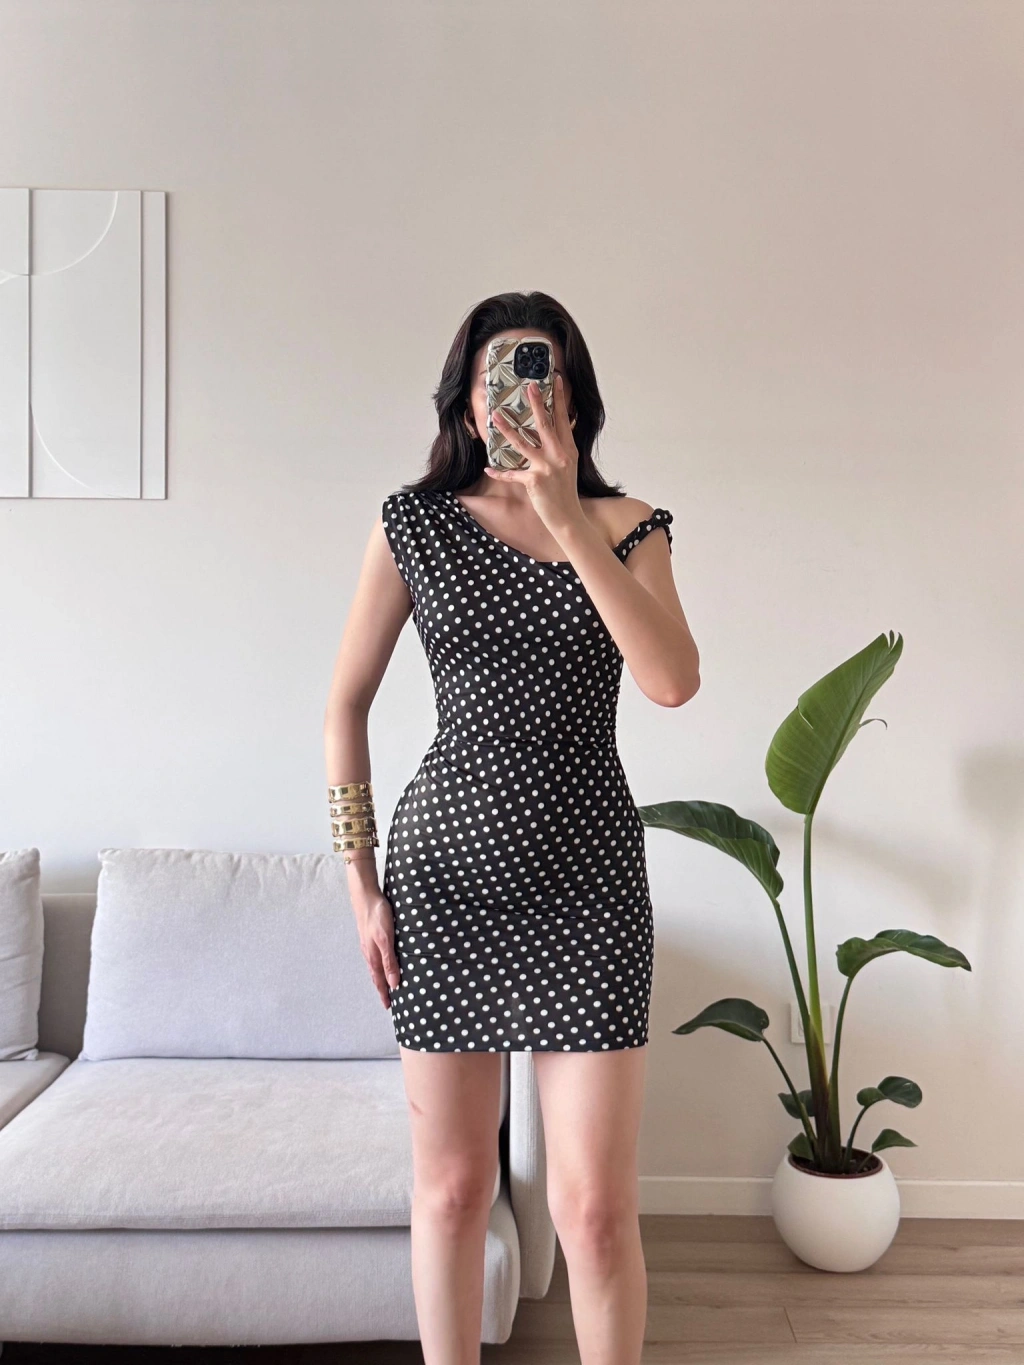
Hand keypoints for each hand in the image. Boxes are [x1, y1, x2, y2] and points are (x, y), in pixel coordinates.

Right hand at [351, 886, 400, 1007]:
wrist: (366, 896)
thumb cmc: (377, 916)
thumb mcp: (386, 940)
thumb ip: (389, 961)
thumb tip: (394, 983)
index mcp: (373, 956)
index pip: (379, 981)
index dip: (384, 994)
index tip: (388, 1007)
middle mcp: (369, 953)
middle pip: (376, 976)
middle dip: (382, 988)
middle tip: (388, 1000)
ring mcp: (368, 944)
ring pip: (376, 966)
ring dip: (382, 977)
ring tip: (388, 985)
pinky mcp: (371, 936)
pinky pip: (376, 956)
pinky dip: (381, 964)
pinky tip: (384, 961)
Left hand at [489, 373, 581, 534]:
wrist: (568, 517)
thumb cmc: (566, 492)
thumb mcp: (569, 466)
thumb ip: (562, 448)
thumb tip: (557, 430)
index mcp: (568, 450)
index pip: (563, 420)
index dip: (559, 400)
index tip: (556, 381)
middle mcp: (559, 455)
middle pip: (545, 424)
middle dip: (536, 404)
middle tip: (529, 386)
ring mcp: (546, 468)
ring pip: (523, 443)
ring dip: (507, 429)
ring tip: (496, 416)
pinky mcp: (534, 481)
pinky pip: (512, 474)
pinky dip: (499, 472)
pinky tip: (488, 468)